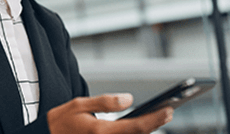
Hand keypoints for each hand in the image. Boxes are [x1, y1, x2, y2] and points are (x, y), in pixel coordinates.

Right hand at [47, 93, 172, 133]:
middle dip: (154, 124)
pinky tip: (140, 126)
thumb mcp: (79, 104)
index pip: (136, 127)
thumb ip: (105, 102)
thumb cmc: (61, 121)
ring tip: (158, 117)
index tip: (168, 110)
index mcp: (101, 131)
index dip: (155, 119)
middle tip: (168, 111)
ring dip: (145, 130)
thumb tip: (129, 99)